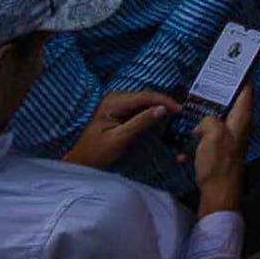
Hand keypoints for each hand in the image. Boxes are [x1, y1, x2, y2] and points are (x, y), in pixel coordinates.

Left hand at [63, 88, 184, 169]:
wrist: (80, 162)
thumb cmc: (96, 153)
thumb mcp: (119, 139)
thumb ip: (140, 123)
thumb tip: (162, 110)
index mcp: (113, 102)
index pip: (145, 96)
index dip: (165, 101)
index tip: (180, 110)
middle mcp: (115, 98)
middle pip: (145, 96)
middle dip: (163, 104)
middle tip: (179, 115)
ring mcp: (116, 104)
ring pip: (143, 101)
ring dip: (157, 108)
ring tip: (172, 117)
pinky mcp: (118, 111)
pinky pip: (138, 108)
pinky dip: (149, 113)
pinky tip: (158, 119)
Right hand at [191, 74, 251, 209]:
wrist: (218, 193)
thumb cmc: (219, 163)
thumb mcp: (213, 134)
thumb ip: (209, 119)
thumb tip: (203, 122)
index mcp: (242, 118)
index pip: (245, 90)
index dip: (240, 76)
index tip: (230, 64)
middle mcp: (239, 126)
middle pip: (228, 103)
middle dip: (213, 95)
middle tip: (198, 86)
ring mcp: (229, 138)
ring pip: (214, 120)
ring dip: (200, 119)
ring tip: (185, 115)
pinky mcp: (219, 150)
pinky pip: (206, 139)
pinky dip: (195, 141)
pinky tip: (183, 150)